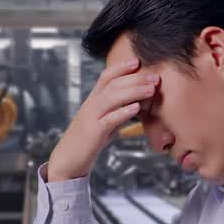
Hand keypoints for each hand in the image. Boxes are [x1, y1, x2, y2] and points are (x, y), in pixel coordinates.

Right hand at [47, 58, 157, 181]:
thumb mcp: (102, 123)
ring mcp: (91, 118)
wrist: (67, 161)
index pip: (106, 76)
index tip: (138, 61)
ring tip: (151, 90)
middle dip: (135, 78)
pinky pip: (109, 119)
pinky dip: (123, 112)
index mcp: (92, 101)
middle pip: (113, 84)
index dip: (121, 66)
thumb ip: (115, 112)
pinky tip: (136, 108)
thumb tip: (135, 106)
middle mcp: (91, 105)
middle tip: (155, 77)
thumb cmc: (87, 142)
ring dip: (134, 91)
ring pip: (112, 98)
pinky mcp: (93, 133)